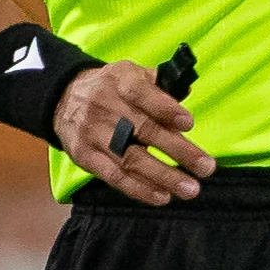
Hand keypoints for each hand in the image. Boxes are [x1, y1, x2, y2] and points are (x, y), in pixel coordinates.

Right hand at [53, 62, 215, 204]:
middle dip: (178, 151)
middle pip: (143, 131)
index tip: (189, 124)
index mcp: (120, 80)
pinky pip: (114, 176)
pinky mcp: (84, 156)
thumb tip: (186, 94)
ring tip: (189, 189)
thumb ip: (159, 84)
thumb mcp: (131, 73)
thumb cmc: (111, 87)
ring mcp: (93, 133)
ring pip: (130, 159)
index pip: (142, 93)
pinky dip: (139, 189)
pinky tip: (162, 196)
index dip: (165, 108)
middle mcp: (104, 106)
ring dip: (163, 177)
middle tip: (206, 168)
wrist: (63, 98)